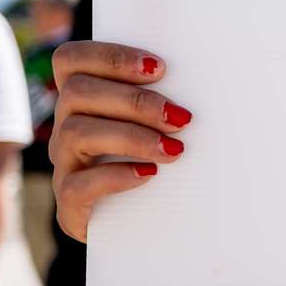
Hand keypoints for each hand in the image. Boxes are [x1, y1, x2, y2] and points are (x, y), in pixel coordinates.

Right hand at [50, 42, 191, 241]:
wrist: (154, 228)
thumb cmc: (171, 164)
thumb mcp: (170, 125)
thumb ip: (174, 98)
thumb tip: (220, 73)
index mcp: (85, 99)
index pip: (72, 60)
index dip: (110, 57)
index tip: (159, 68)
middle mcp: (67, 127)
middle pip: (78, 93)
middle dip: (135, 101)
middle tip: (181, 118)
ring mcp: (66, 166)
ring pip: (74, 134)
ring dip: (131, 136)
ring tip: (174, 150)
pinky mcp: (70, 207)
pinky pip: (75, 187)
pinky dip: (114, 177)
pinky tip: (148, 175)